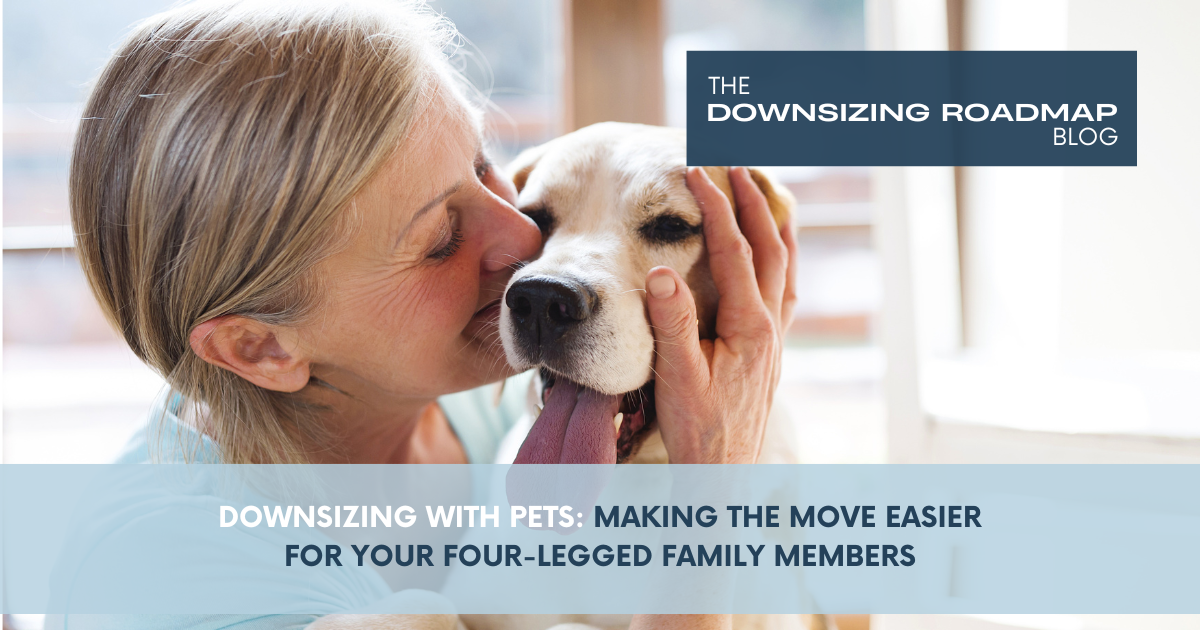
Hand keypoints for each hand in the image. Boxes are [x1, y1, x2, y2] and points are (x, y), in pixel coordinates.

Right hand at [645, 166, 797, 463]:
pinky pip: (784, 290)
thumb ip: (672, 324)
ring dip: (774, 225)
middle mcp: (770, 327)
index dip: (716, 208)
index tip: (696, 173)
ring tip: (764, 192)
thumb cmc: (698, 429)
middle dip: (752, 202)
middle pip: (769, 248)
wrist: (726, 474)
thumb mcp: (677, 378)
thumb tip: (662, 271)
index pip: (734, 252)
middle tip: (735, 163)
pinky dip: (781, 259)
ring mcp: (775, 338)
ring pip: (784, 266)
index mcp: (749, 327)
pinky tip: (774, 253)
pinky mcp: (771, 351)